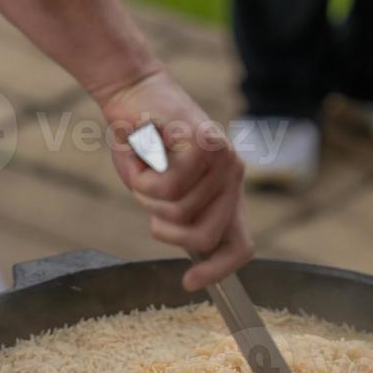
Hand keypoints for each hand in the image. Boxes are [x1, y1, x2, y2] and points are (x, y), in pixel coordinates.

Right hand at [96, 68, 252, 290]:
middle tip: (149, 204)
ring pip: (180, 211)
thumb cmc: (142, 143)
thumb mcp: (160, 191)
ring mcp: (224, 159)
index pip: (240, 244)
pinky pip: (169, 187)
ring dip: (148, 197)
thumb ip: (180, 217)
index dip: (218, 270)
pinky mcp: (206, 143)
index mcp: (226, 193)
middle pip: (203, 236)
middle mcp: (233, 177)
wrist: (131, 90)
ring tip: (145, 168)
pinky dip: (143, 178)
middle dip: (165, 231)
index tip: (189, 283)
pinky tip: (144, 152)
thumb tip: (194, 248)